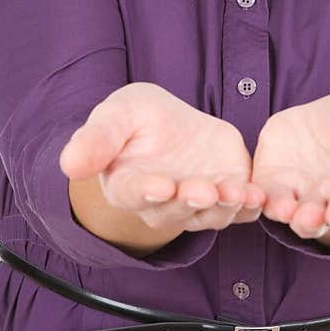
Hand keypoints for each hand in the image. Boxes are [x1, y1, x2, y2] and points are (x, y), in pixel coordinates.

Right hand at [58, 82, 266, 232]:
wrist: (171, 124)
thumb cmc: (135, 120)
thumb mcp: (115, 116)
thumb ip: (96, 139)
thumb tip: (69, 163)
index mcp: (128, 186)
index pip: (136, 193)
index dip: (148, 191)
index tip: (160, 185)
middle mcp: (163, 204)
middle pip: (177, 209)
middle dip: (191, 200)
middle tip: (203, 189)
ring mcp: (197, 203)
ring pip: (212, 214)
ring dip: (226, 205)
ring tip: (238, 192)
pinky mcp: (228, 196)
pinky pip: (241, 208)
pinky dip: (251, 204)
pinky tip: (261, 195)